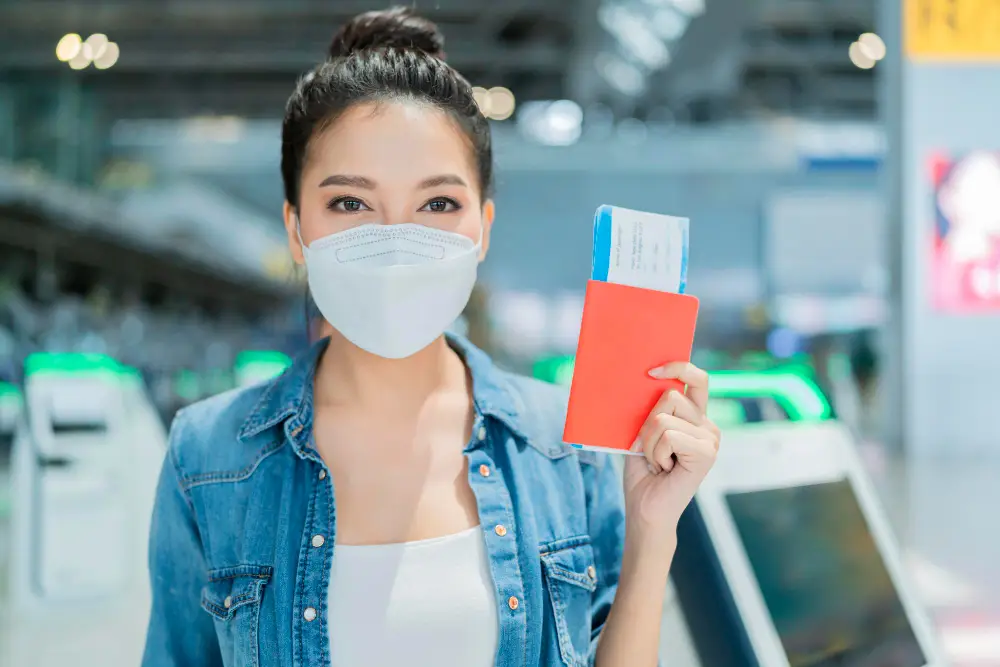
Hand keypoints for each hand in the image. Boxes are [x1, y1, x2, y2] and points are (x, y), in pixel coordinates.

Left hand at [623, 362, 720, 549]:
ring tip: (656, 462)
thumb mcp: (643, 432)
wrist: (645, 509)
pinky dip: (655, 453)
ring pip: (664, 417)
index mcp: (695, 417)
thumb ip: (653, 408)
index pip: (697, 379)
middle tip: (650, 450)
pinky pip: (668, 435)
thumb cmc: (642, 472)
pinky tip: (663, 469)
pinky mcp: (707, 453)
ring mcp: (711, 439)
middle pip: (671, 396)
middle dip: (648, 423)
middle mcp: (708, 425)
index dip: (678, 367)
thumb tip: (647, 377)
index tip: (651, 371)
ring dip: (649, 443)